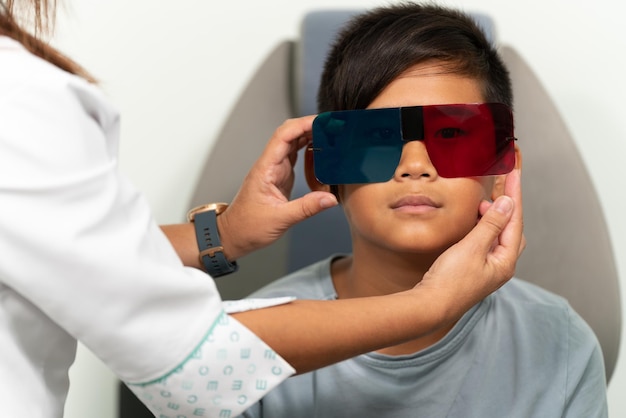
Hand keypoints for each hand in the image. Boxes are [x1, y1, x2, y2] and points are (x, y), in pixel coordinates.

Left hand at [219, 116, 338, 259]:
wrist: (234, 235)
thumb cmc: (248, 227)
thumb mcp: (280, 219)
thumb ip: (307, 207)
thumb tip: (330, 198)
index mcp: (266, 169)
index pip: (283, 136)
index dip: (303, 124)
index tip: (322, 122)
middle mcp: (270, 164)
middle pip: (290, 134)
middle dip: (311, 126)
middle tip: (334, 126)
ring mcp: (275, 169)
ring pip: (294, 143)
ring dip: (311, 136)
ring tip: (332, 135)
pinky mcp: (281, 176)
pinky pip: (296, 156)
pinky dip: (310, 150)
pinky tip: (322, 151)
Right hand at [417, 167, 523, 318]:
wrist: (432, 304)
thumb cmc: (451, 281)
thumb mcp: (472, 247)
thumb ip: (491, 224)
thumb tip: (507, 203)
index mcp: (505, 261)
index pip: (515, 221)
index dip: (514, 196)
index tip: (514, 174)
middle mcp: (500, 265)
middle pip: (512, 228)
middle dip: (507, 206)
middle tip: (501, 184)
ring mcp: (488, 268)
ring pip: (498, 235)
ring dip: (494, 216)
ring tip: (482, 203)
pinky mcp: (474, 268)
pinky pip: (486, 242)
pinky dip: (484, 227)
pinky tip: (475, 222)